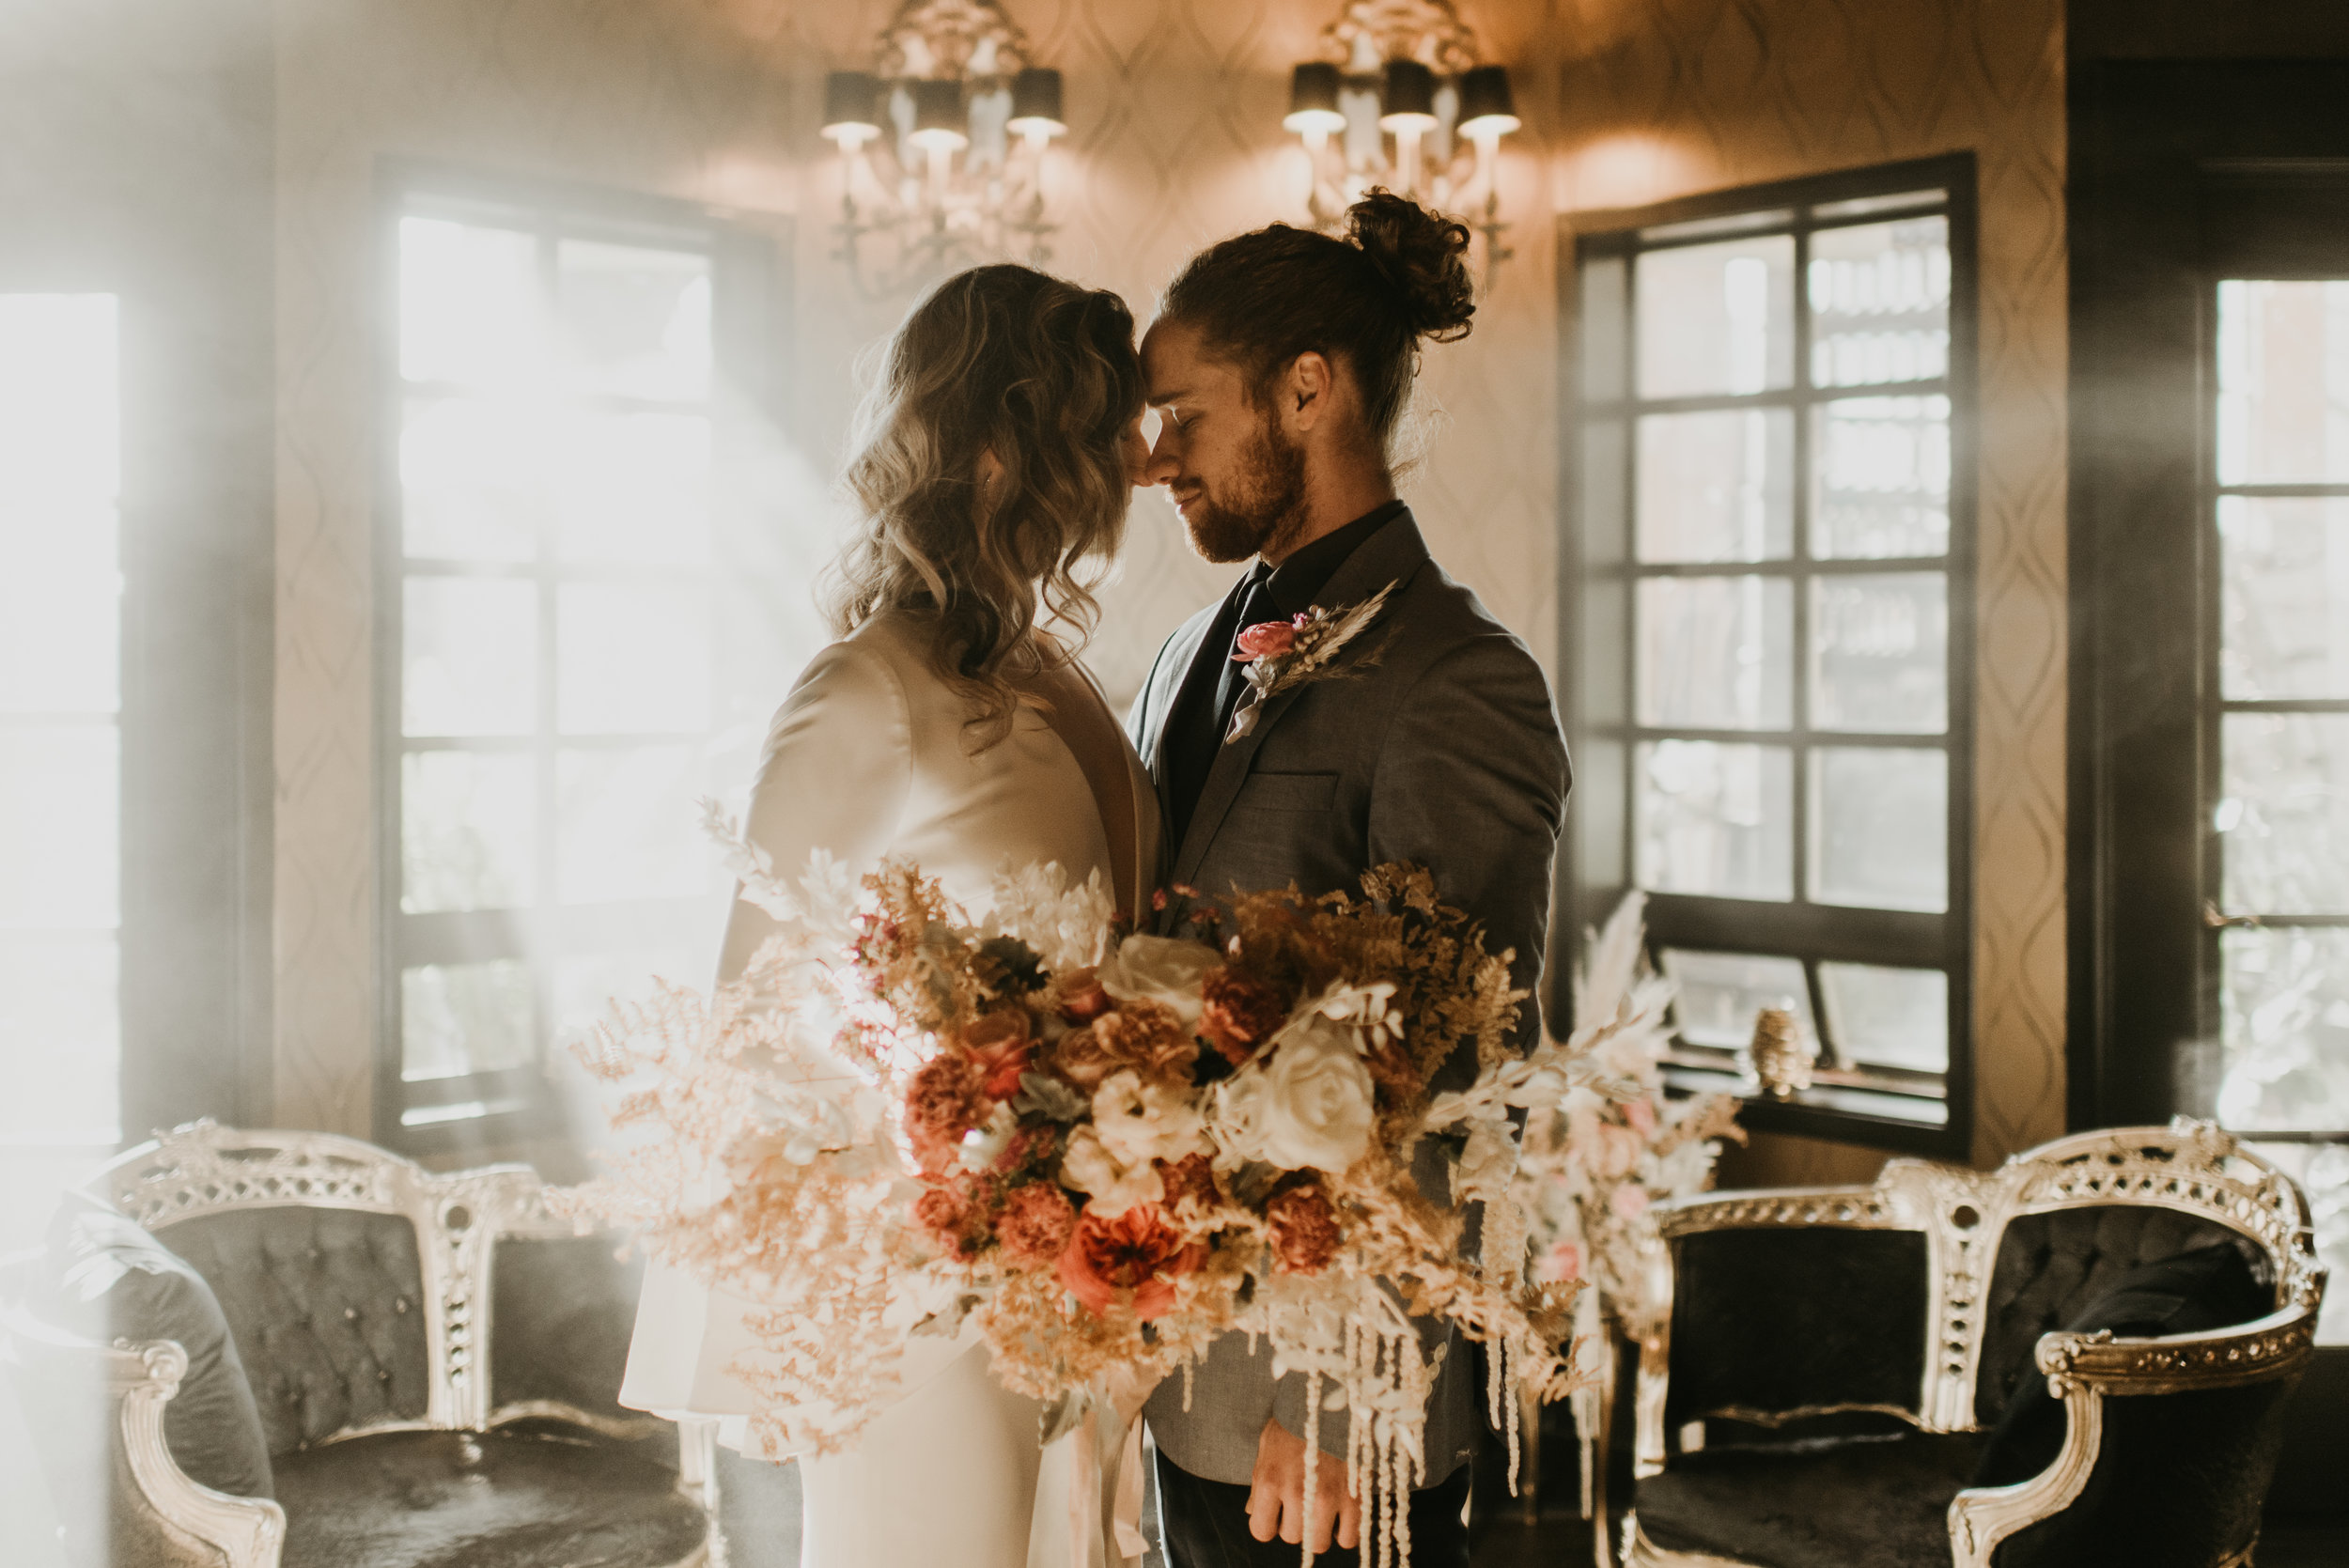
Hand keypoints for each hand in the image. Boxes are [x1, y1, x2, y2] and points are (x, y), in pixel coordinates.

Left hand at [1247, 1415, 1359, 1552]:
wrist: (1333, 1398)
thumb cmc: (1295, 1423)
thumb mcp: (1267, 1447)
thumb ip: (1260, 1482)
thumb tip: (1252, 1511)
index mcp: (1270, 1480)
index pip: (1261, 1531)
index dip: (1268, 1524)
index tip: (1276, 1513)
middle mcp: (1296, 1492)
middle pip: (1291, 1537)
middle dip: (1294, 1524)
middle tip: (1301, 1504)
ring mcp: (1327, 1496)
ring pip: (1317, 1543)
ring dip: (1318, 1531)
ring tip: (1321, 1511)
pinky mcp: (1355, 1496)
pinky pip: (1348, 1538)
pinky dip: (1345, 1532)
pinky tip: (1341, 1514)